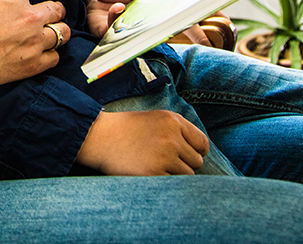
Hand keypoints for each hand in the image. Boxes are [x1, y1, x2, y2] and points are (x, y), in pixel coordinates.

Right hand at [0, 0, 69, 89]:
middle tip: (48, 13)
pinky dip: (49, 55)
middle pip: (56, 8)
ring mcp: (33, 41)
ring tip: (49, 34)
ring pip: (62, 32)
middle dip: (52, 9)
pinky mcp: (31, 65)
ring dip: (56, 31)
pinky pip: (54, 58)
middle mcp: (30, 15)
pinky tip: (40, 53)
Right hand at [76, 110, 209, 174]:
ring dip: (174, 174)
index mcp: (173, 121)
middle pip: (197, 161)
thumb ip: (178, 130)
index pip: (202, 143)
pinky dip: (163, 181)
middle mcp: (172, 137)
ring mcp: (164, 156)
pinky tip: (149, 172)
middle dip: (185, 164)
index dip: (197, 151)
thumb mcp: (154, 119)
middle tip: (166, 161)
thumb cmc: (126, 129)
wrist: (100, 137)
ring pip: (187, 175)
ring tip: (155, 165)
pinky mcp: (154, 173)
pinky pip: (172, 183)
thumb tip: (201, 151)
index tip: (188, 155)